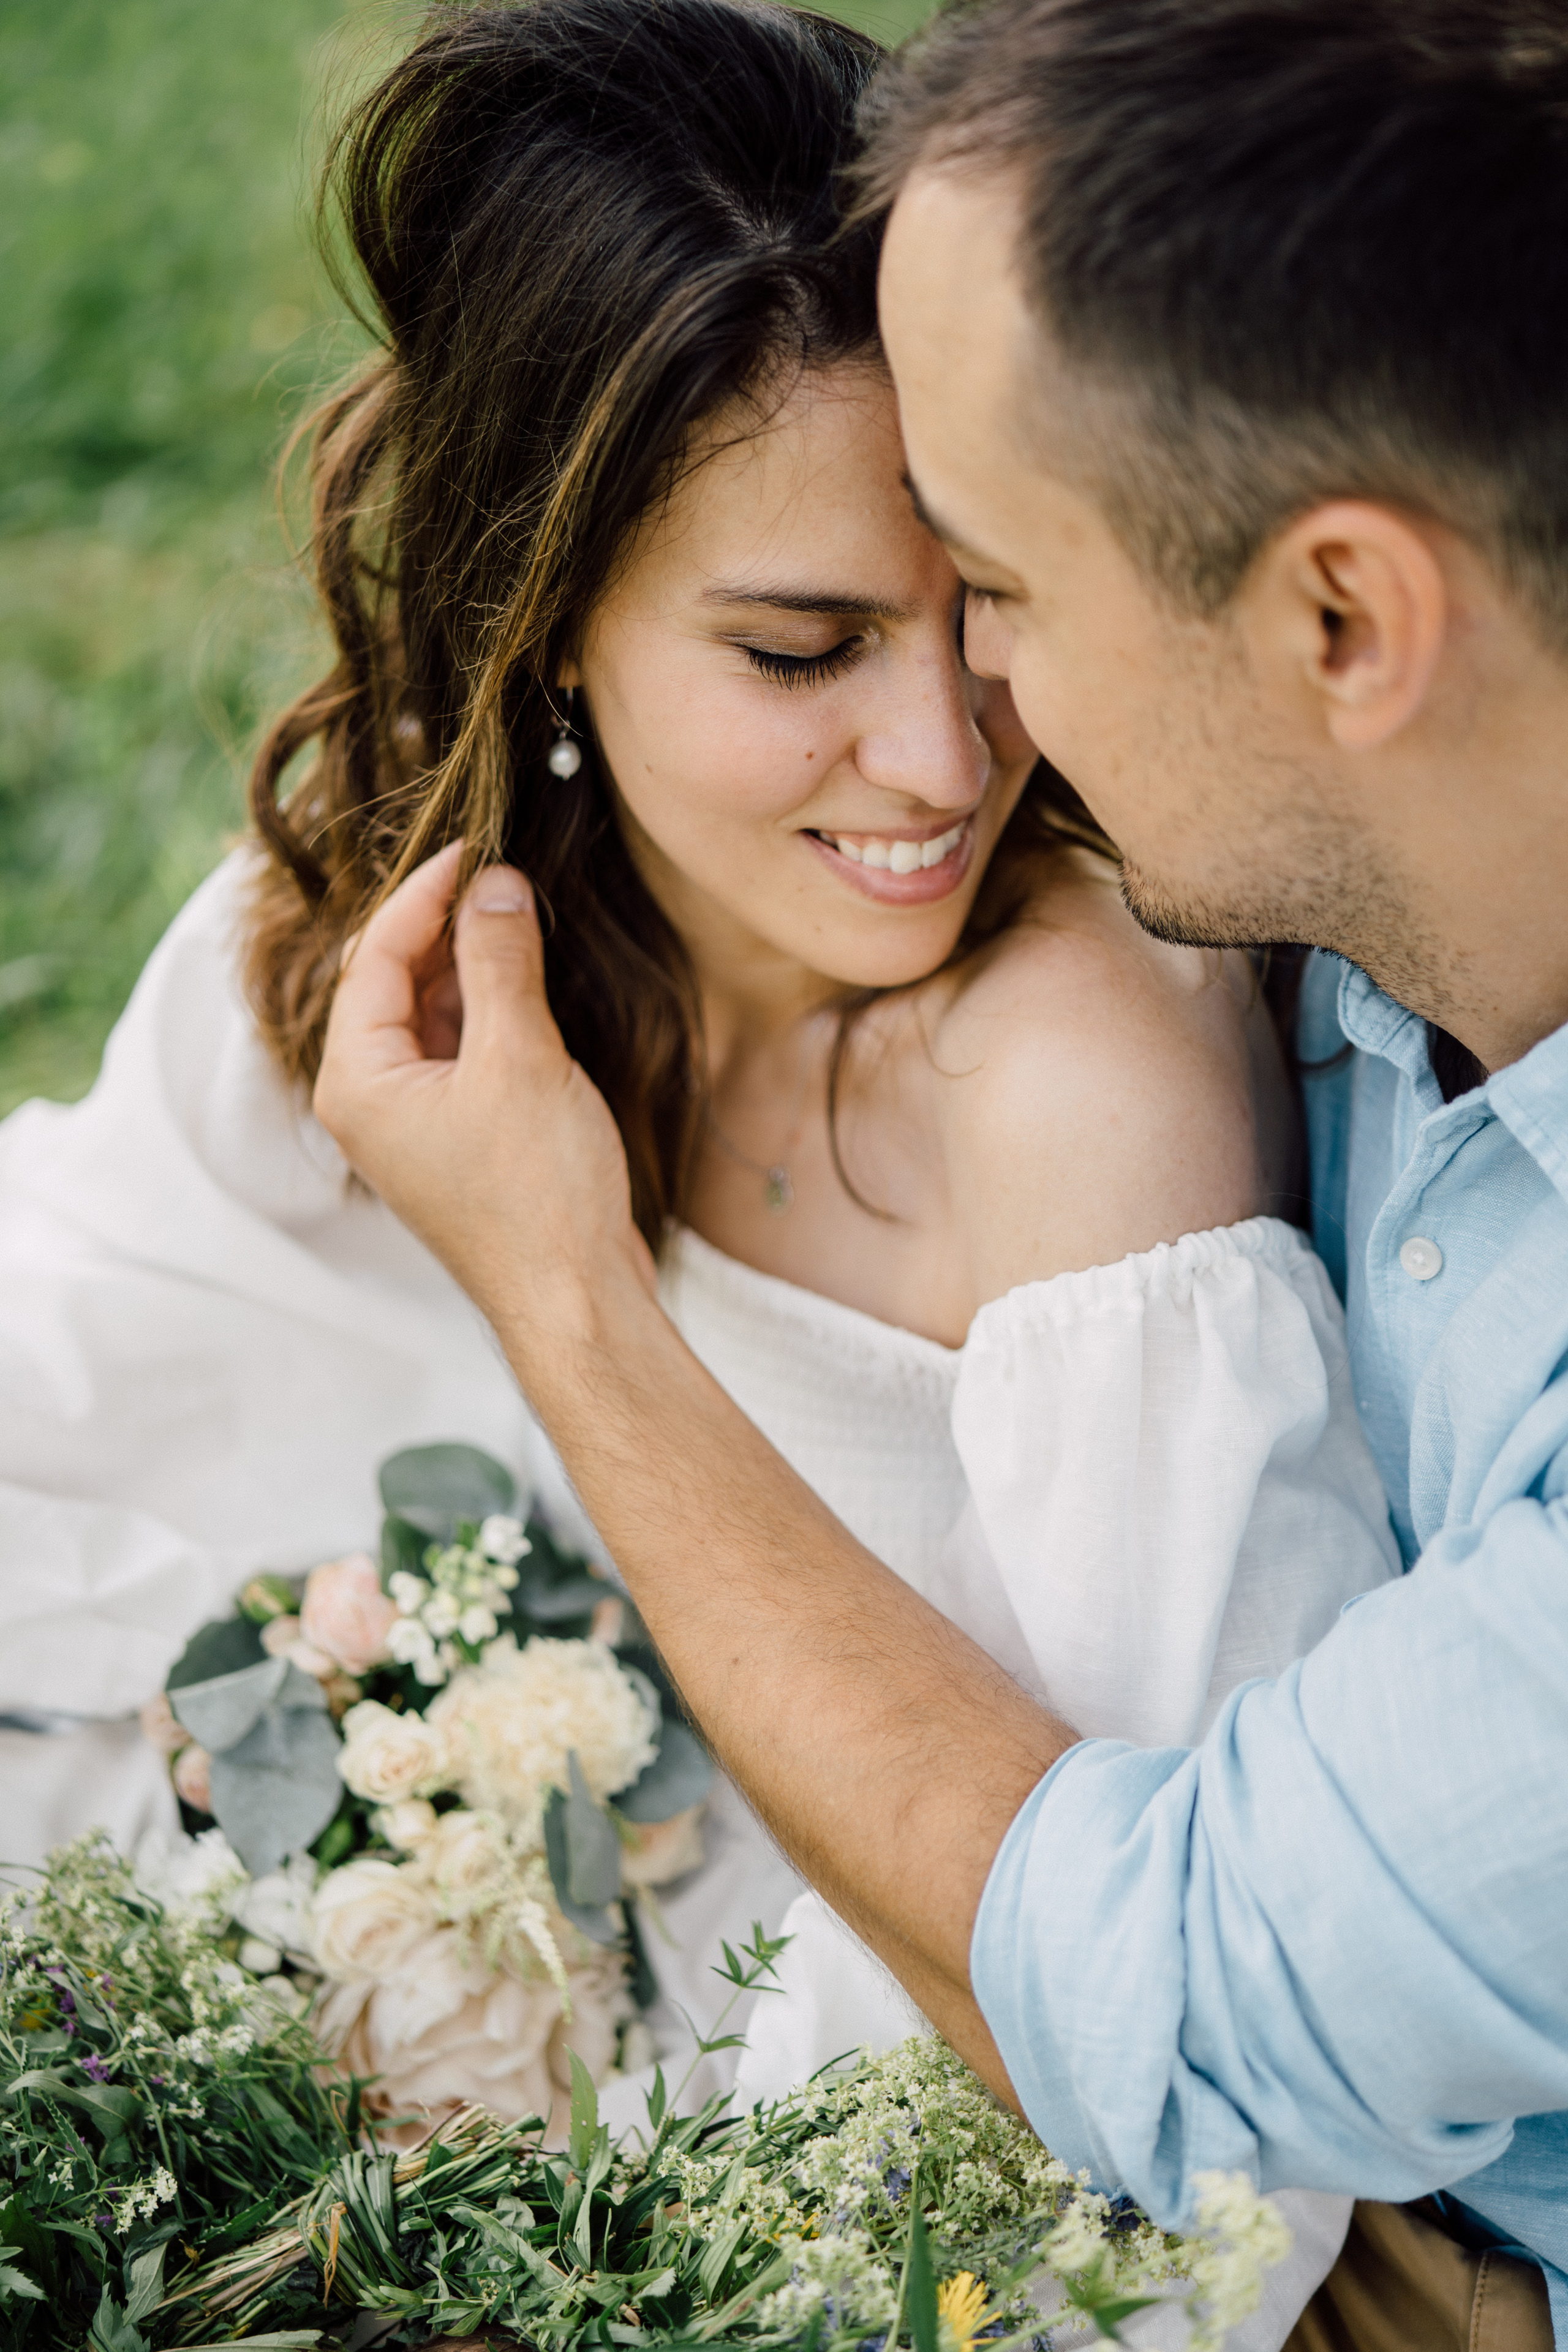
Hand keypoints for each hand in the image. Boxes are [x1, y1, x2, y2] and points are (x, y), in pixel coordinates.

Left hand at [314, 843, 655, 1362]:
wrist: (576, 1301)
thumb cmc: (538, 1193)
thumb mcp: (519, 1056)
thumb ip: (499, 960)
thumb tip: (495, 884)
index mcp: (357, 1082)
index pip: (375, 957)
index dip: (424, 892)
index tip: (476, 846)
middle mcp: (370, 1102)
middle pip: (395, 982)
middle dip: (447, 924)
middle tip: (506, 875)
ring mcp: (413, 1125)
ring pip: (432, 1016)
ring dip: (472, 964)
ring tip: (522, 915)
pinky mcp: (458, 1140)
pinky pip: (461, 1052)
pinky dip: (490, 1010)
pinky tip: (530, 980)